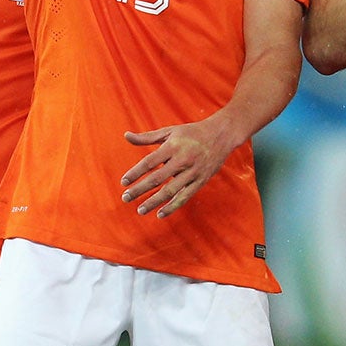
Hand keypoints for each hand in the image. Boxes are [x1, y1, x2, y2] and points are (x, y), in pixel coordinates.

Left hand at [121, 115, 238, 216]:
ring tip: (140, 210)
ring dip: (154, 202)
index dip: (135, 172)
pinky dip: (172, 207)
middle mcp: (183, 160)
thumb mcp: (169, 131)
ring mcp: (193, 172)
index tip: (123, 182)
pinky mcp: (200, 181)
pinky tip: (160, 214)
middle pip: (157, 178)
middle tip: (125, 198)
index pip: (150, 162)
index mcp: (173, 146)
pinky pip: (185, 197)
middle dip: (140, 190)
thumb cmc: (191, 133)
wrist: (221, 135)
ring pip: (170, 191)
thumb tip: (126, 136)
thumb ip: (146, 137)